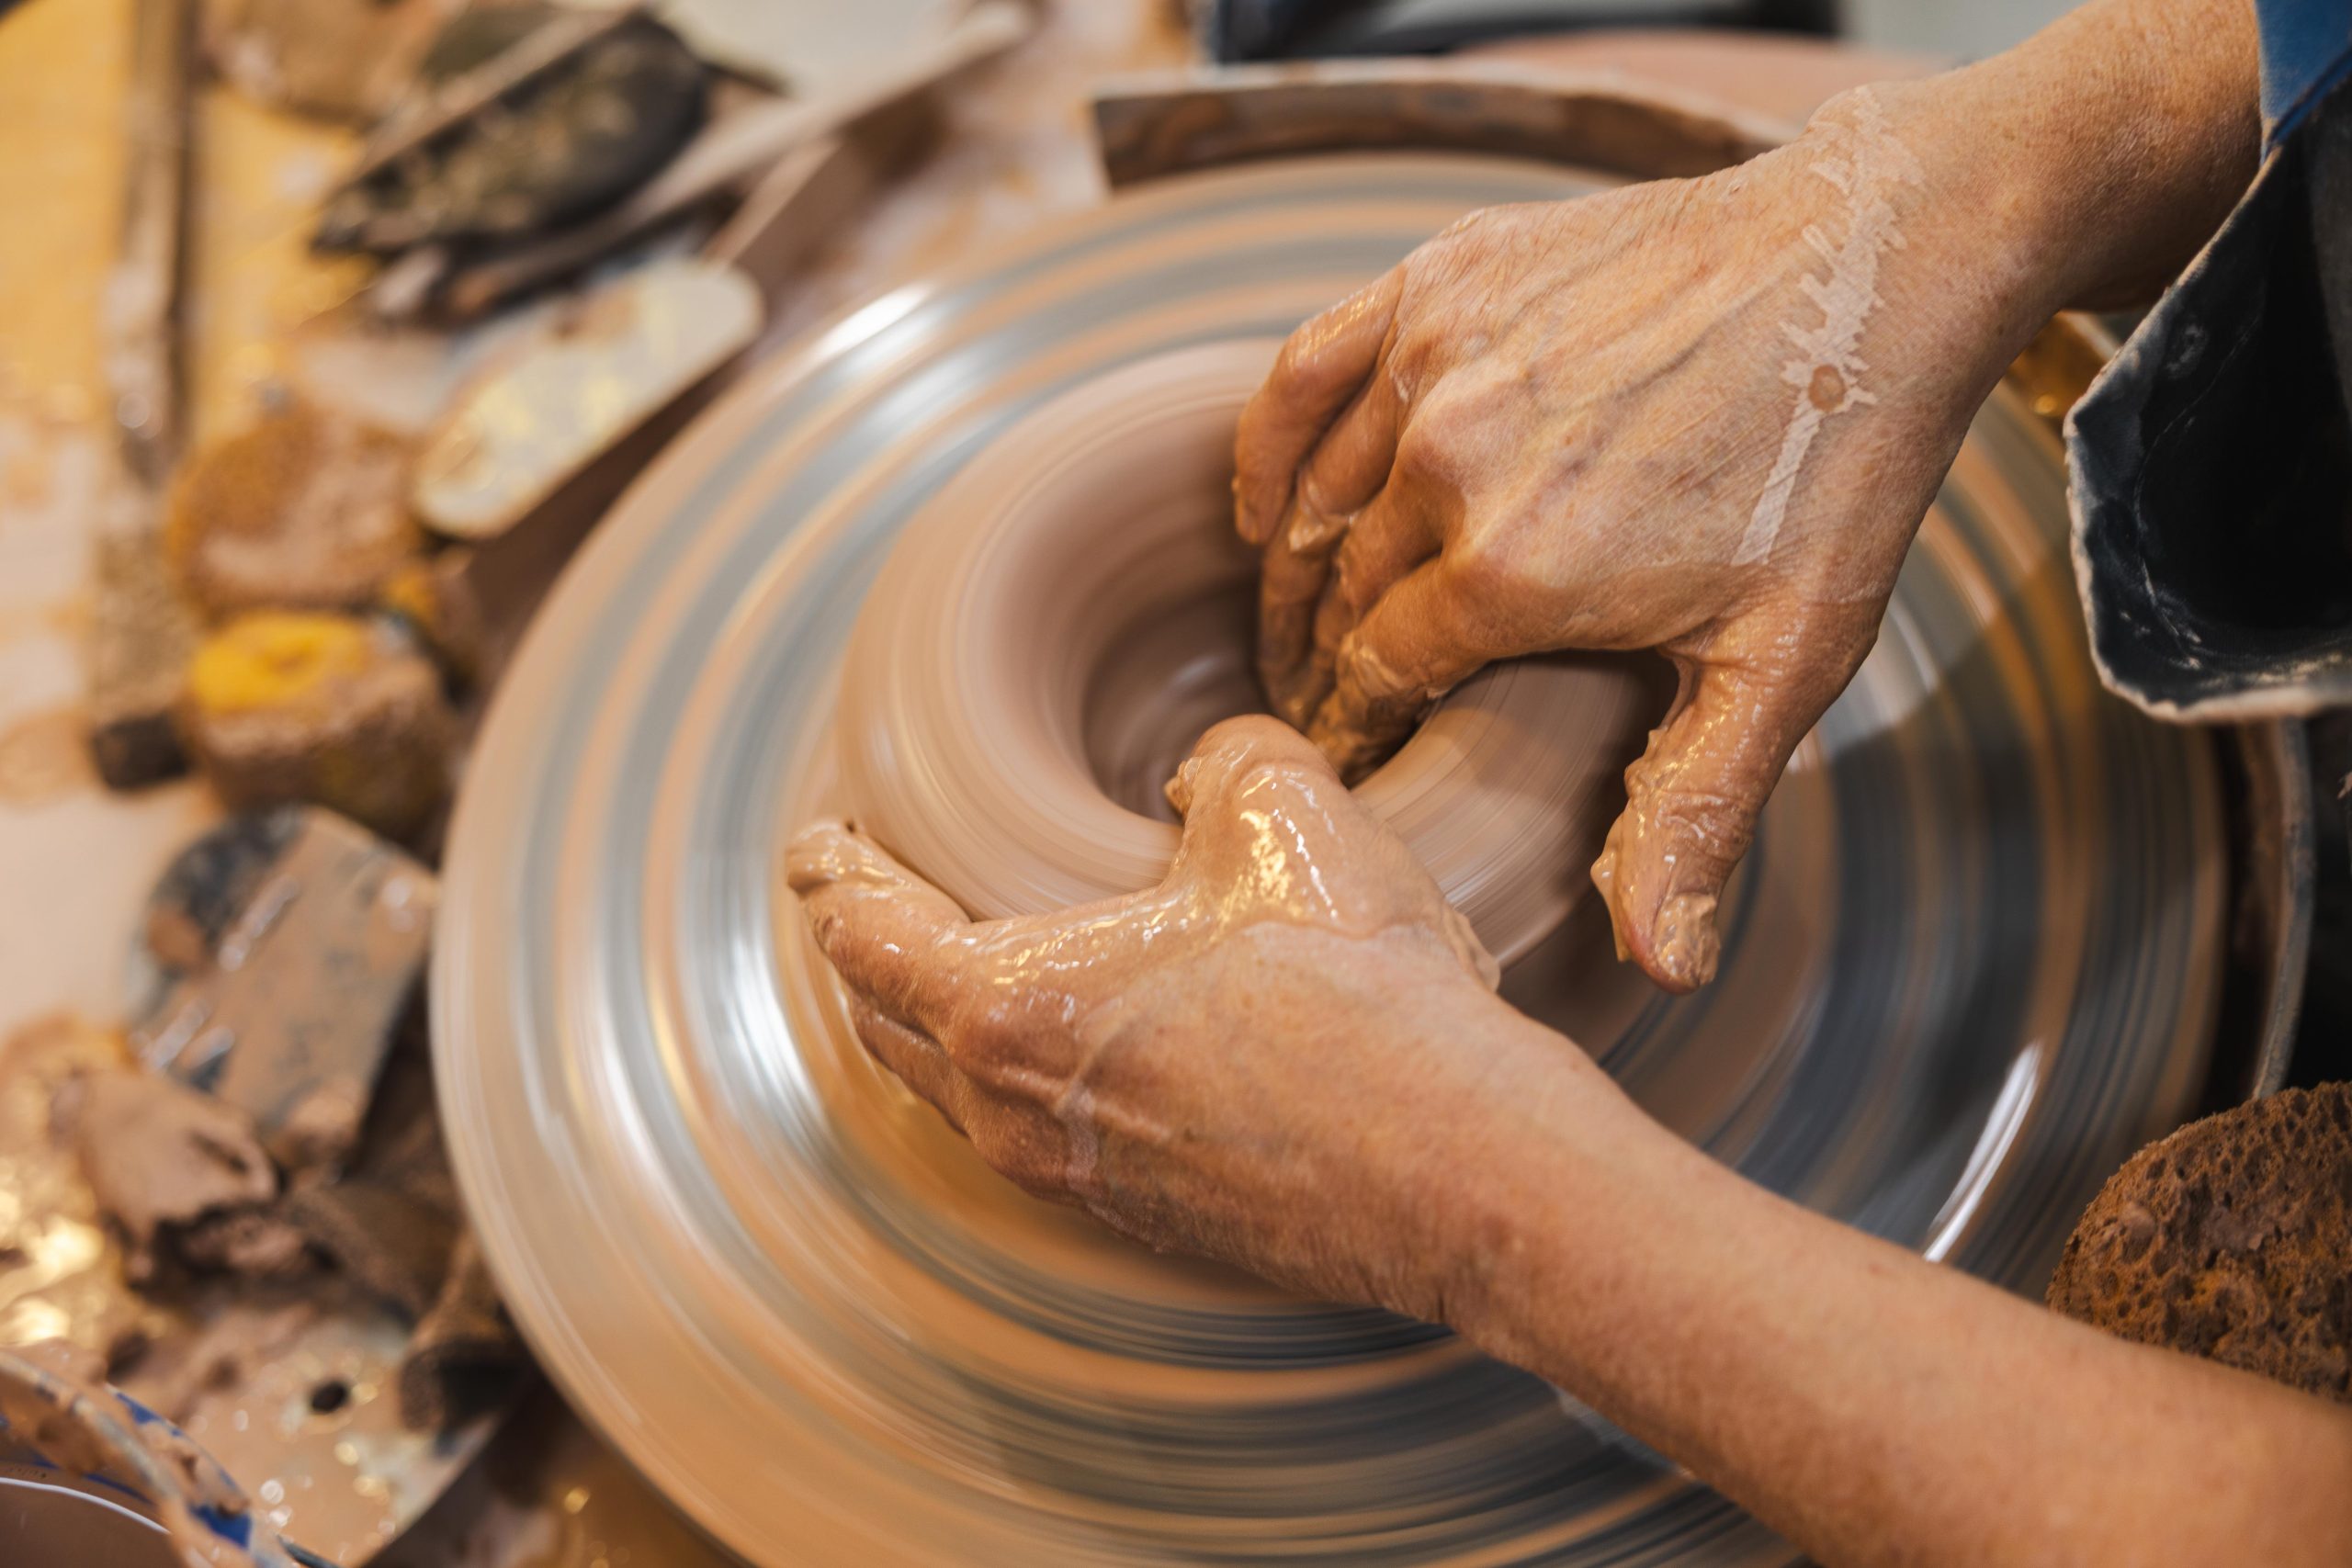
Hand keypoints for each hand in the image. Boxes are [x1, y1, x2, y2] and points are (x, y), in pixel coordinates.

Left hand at [787, 716, 1568, 1317]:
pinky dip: (1008, 1081)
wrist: (1458, 1164)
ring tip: (951, 972)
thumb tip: (1198, 774)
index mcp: (1008, 1008)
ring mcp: (1075, 1181)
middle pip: (887, 1027)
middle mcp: (1014, 1112)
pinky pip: (1033, 1139)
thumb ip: (1220, 760)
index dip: (832, 878)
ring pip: (957, 1096)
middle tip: (865, 902)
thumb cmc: (1358, 992)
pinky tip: (1070, 1047)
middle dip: (864, 958)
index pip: (868, 934)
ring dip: (932, 1027)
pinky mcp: (1145, 1218)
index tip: (816, 847)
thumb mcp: (1283, 813)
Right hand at [1234, 88, 2043, 990]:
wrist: (1877, 258)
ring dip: (1290, 569)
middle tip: (1318, 703)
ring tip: (1295, 621)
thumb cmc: (1836, 463)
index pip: (1373, 674)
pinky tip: (1262, 501)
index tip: (1347, 757)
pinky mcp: (1436, 278)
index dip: (1353, 727)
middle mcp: (1448, 463)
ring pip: (1312, 494)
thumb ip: (1691, 813)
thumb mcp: (1780, 663)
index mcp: (1512, 572)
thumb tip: (1660, 969)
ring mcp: (1433, 357)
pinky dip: (1267, 445)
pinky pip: (1302, 372)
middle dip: (1315, 662)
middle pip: (1333, 591)